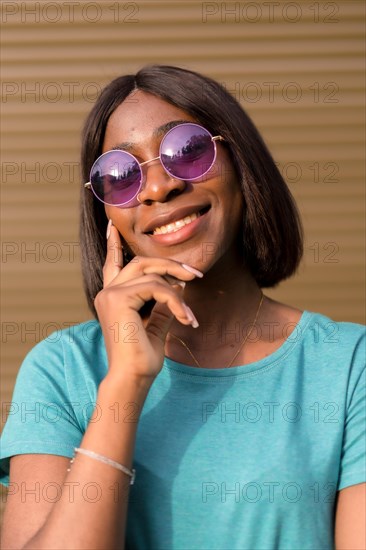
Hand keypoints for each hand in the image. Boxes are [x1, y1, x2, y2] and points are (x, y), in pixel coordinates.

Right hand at [94, 222, 200, 380]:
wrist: (132, 379)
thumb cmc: (142, 359)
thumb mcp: (156, 326)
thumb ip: (162, 305)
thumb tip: (178, 288)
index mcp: (112, 297)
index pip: (112, 263)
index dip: (113, 244)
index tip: (112, 224)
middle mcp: (107, 292)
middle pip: (141, 262)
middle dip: (170, 264)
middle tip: (196, 274)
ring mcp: (110, 294)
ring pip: (151, 271)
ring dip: (178, 285)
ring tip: (192, 309)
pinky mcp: (119, 299)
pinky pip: (157, 287)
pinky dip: (176, 301)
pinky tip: (186, 319)